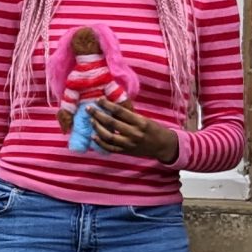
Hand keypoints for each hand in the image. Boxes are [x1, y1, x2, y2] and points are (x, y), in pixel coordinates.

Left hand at [64, 98, 178, 164]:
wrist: (162, 146)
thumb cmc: (153, 129)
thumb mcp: (144, 119)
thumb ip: (129, 114)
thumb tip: (112, 105)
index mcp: (140, 122)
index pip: (120, 111)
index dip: (107, 105)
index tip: (98, 100)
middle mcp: (134, 133)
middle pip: (111, 123)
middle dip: (98, 115)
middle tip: (89, 109)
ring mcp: (129, 144)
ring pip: (108, 136)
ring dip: (97, 128)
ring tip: (91, 120)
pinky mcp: (125, 152)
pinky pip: (109, 148)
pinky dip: (100, 142)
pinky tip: (93, 136)